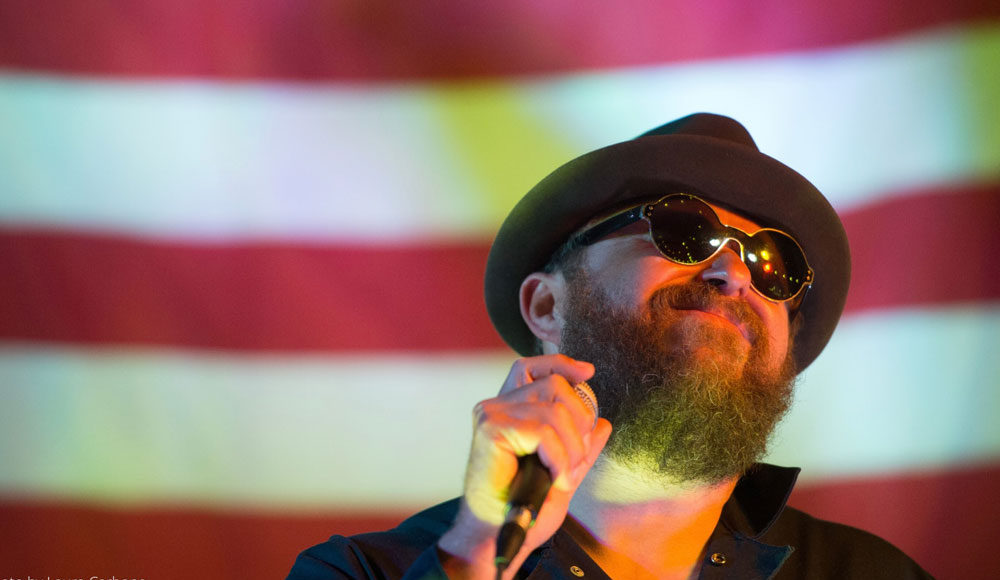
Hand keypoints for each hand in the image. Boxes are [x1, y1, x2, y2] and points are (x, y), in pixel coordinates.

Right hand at [437, 354, 612, 578]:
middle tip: (577, 461)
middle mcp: (497, 406)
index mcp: (510, 410)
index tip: (588, 373)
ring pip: (555, 410)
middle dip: (580, 422)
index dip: (561, 364)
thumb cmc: (523, 507)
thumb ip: (580, 446)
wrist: (497, 536)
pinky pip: (545, 431)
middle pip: (556, 385)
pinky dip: (560, 458)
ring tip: (565, 476)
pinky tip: (555, 480)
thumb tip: (603, 424)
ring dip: (572, 449)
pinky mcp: (491, 429)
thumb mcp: (563, 471)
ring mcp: (491, 415)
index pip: (532, 367)